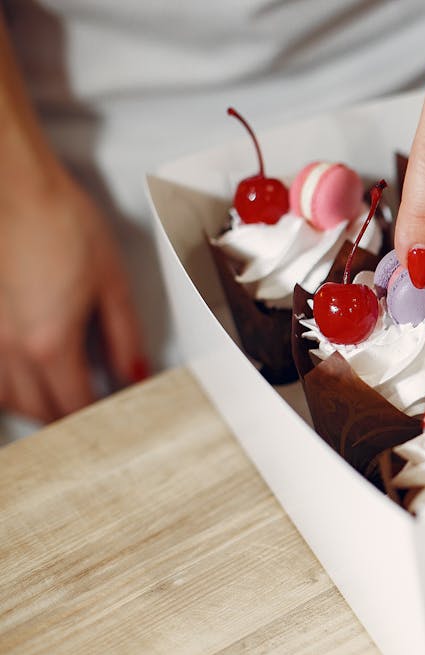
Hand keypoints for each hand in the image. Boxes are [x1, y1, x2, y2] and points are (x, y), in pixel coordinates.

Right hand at [0, 166, 145, 422]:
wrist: (17, 187)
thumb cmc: (61, 223)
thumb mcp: (113, 284)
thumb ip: (125, 338)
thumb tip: (135, 373)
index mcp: (49, 342)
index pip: (75, 406)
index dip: (101, 419)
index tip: (118, 416)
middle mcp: (9, 346)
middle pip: (38, 411)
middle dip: (70, 421)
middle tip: (96, 413)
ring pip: (6, 399)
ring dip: (35, 407)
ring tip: (63, 400)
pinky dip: (7, 387)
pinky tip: (26, 377)